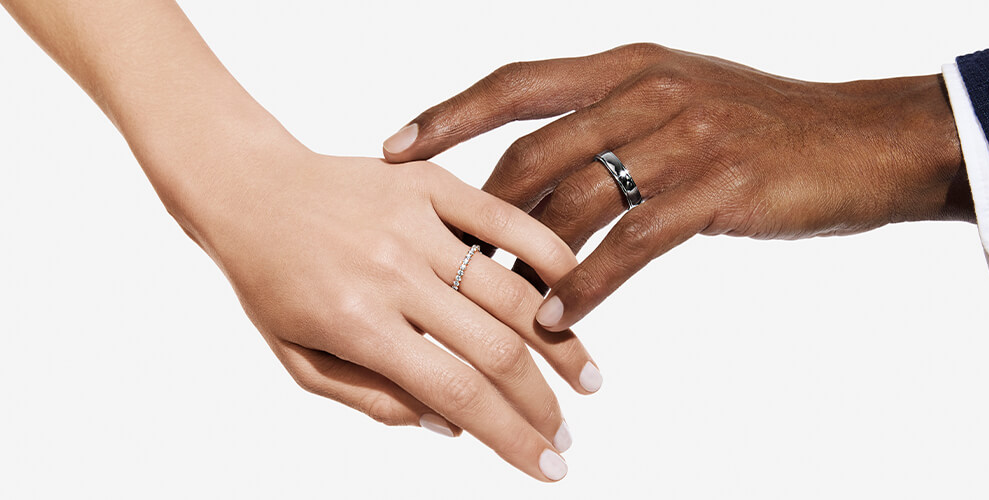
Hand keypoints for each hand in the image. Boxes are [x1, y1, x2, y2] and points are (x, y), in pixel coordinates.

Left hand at [1, 0, 595, 482]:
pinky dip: (549, 258)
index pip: (457, 393)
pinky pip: (505, 221)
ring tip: (587, 381)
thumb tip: (452, 426)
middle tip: (565, 436)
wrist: (251, 190)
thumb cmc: (272, 283)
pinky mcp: (431, 185)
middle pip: (494, 350)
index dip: (510, 437)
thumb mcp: (301, 361)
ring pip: (510, 292)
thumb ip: (374, 400)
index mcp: (357, 324)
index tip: (546, 467)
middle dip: (541, 405)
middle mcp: (393, 273)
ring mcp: (416, 224)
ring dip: (559, 344)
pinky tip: (574, 292)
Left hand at [382, 43, 970, 330]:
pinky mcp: (714, 187)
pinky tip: (559, 319)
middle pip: (532, 152)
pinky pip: (629, 244)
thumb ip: (611, 121)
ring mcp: (680, 136)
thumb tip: (543, 167)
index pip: (516, 83)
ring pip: (575, 202)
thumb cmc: (762, 125)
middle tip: (446, 258)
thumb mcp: (679, 99)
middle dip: (481, 211)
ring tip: (494, 304)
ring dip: (527, 259)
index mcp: (626, 65)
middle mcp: (644, 89)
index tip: (393, 150)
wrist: (862, 140)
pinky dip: (586, 285)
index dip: (449, 115)